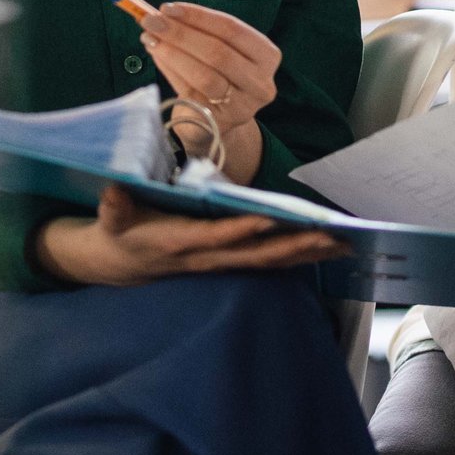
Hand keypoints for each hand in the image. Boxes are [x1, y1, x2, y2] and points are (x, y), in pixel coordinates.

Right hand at [35, 184, 346, 286]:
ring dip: (306, 254)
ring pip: (269, 263)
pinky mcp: (230, 263)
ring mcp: (221, 264)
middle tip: (330, 236)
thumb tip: (113, 189)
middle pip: (255, 256)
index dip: (239, 231)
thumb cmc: (120, 232)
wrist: (121, 264)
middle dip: (293, 246)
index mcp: (179, 243)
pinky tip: (328, 250)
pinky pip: (268, 263)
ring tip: (344, 244)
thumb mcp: (110, 219)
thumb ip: (113, 207)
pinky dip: (298, 256)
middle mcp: (206, 258)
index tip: (267, 220)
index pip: (214, 237)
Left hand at [140, 3, 280, 177]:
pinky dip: (171, 73)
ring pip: (205, 75)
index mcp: (266, 55)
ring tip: (149, 39)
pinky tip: (157, 58)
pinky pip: (191, 94)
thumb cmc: (215, 76)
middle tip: (150, 22)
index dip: (198, 16)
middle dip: (180, 34)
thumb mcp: (213, 50)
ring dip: (172, 53)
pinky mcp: (221, 123)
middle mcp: (261, 82)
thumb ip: (193, 31)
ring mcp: (244, 106)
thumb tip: (160, 15)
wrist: (215, 122)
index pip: (231, 29)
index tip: (168, 8)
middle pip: (218, 52)